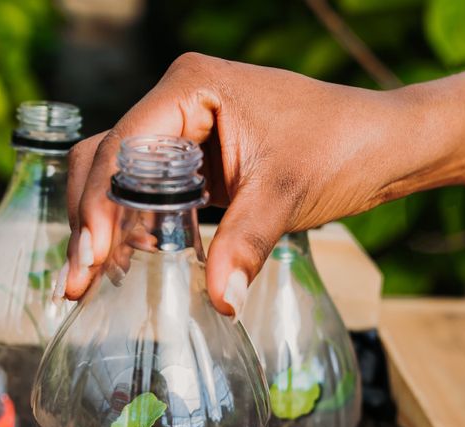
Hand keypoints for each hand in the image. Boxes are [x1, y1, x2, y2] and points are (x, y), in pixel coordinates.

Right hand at [64, 54, 464, 314]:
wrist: (385, 144)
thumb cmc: (343, 146)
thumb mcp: (288, 193)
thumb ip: (246, 243)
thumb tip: (219, 301)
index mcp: (190, 87)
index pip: (123, 145)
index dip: (100, 202)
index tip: (93, 256)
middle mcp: (176, 101)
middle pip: (104, 158)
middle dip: (87, 219)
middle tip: (79, 282)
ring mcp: (182, 131)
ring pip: (116, 175)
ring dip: (100, 226)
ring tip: (89, 284)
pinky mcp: (195, 161)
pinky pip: (145, 191)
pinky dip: (128, 227)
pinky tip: (121, 268)